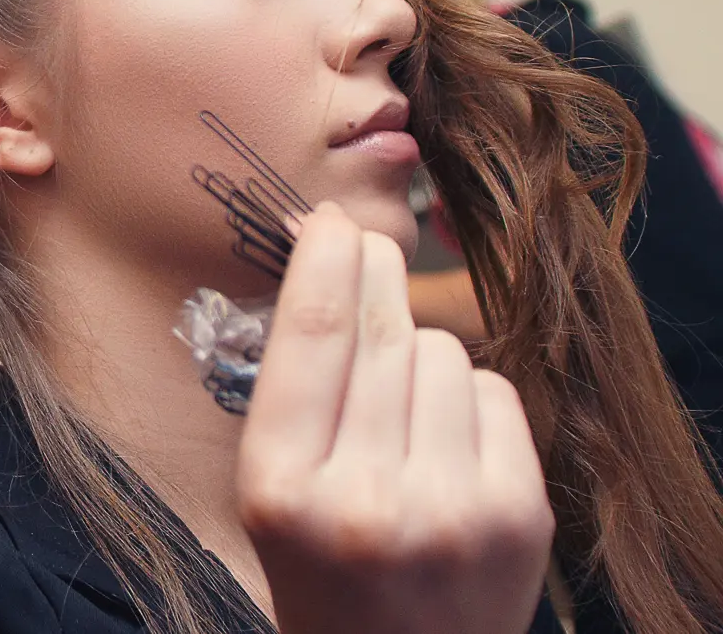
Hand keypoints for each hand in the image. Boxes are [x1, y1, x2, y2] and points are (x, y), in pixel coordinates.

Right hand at [238, 204, 553, 633]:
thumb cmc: (325, 568)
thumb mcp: (272, 491)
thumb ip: (297, 393)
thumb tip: (331, 256)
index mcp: (282, 489)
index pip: (312, 336)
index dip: (325, 259)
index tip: (331, 220)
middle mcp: (366, 499)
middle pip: (381, 330)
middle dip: (376, 273)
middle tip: (371, 245)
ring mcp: (450, 509)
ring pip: (442, 353)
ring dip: (420, 355)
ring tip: (401, 409)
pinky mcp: (517, 516)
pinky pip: (495, 393)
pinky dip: (472, 398)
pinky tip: (448, 439)